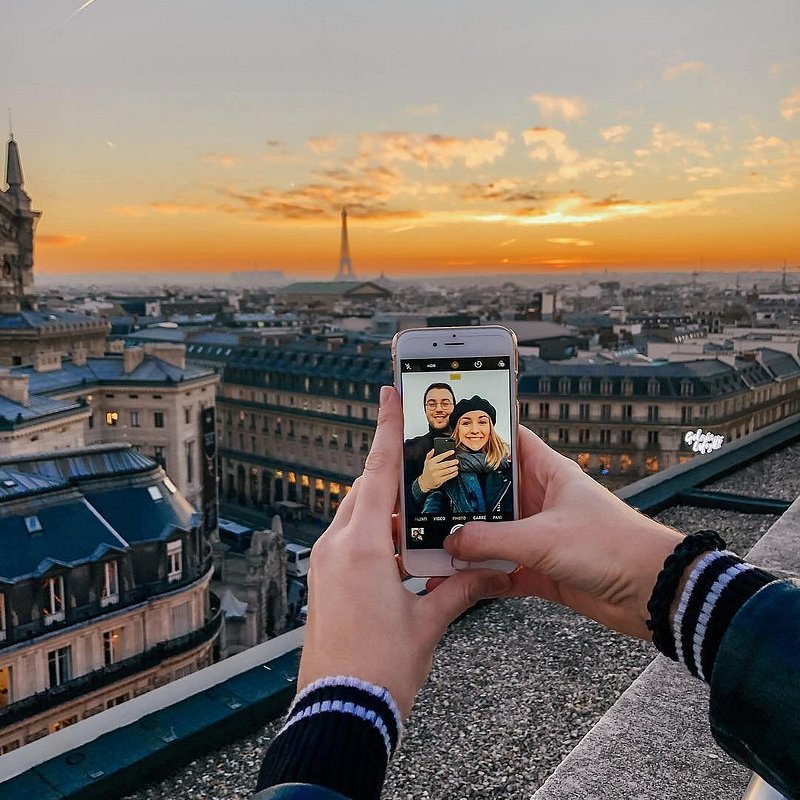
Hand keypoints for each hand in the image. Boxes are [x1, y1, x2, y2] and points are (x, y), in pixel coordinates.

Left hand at [298, 386, 510, 717]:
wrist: (340, 710)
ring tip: (418, 514)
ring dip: (383, 509)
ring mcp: (324, 565)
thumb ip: (459, 588)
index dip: (387, 431)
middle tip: (421, 463)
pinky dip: (372, 535)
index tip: (388, 395)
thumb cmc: (381, 669)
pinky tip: (398, 550)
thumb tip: (488, 569)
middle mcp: (337, 547)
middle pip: (366, 490)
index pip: (378, 473)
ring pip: (355, 515)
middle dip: (393, 475)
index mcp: (363, 547)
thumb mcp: (428, 622)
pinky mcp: (321, 582)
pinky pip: (347, 540)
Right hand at [417, 448, 458, 492]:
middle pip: (446, 464)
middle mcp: (433, 468)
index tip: (453, 451)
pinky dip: (453, 474)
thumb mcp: (426, 462)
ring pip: (448, 470)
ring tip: (456, 467)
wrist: (425, 482)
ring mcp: (436, 475)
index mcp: (431, 462)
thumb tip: (433, 450)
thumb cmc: (427, 471)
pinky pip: (448, 476)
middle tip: (456, 461)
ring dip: (454, 468)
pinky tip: (455, 472)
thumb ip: (429, 455)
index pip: (440, 456)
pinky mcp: (439, 480)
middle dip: (453, 462)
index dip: (447, 453)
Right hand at [443, 426, 682, 639]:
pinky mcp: (542, 569)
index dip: (479, 437)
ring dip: (466, 541)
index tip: (443, 436)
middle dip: (461, 498)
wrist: (654, 593)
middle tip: (423, 498)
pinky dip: (481, 576)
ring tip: (429, 542)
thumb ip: (492, 540)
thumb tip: (451, 542)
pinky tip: (454, 580)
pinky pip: (502, 569)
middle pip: (492, 492)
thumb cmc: (612, 547)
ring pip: (493, 534)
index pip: (509, 442)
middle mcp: (542, 501)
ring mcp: (541, 536)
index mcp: (549, 474)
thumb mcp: (543, 538)